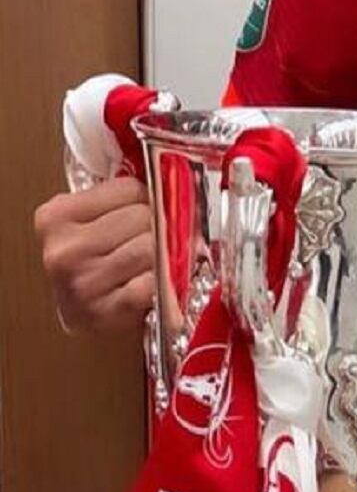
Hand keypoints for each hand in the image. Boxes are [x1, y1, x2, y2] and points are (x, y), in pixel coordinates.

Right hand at [33, 177, 155, 332]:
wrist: (87, 317)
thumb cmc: (93, 263)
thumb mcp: (89, 219)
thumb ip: (116, 195)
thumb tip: (165, 173)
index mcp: (55, 217)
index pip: (130, 188)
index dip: (146, 199)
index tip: (143, 211)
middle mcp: (65, 249)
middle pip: (143, 216)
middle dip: (156, 226)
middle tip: (152, 239)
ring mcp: (85, 282)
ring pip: (153, 247)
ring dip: (164, 253)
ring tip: (152, 261)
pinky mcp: (108, 310)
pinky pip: (156, 281)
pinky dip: (165, 280)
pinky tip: (153, 282)